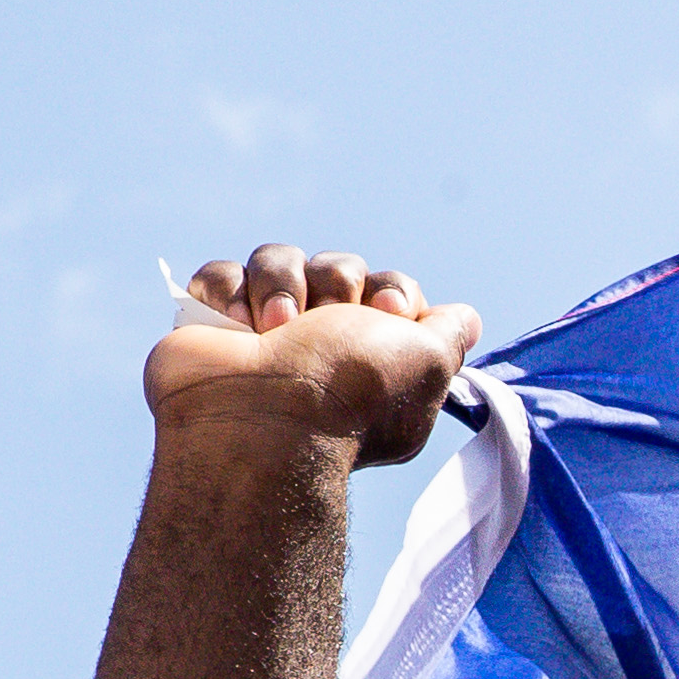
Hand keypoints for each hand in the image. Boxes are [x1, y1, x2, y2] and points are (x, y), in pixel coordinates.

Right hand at [146, 243, 481, 466]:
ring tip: (274, 327)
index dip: (393, 290)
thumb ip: (450, 335)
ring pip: (277, 260)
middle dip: (335, 281)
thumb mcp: (428, 364)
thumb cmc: (348, 390)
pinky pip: (221, 274)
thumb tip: (466, 319)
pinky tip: (237, 327)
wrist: (257, 418)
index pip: (392, 291)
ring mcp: (264, 334)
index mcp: (374, 358)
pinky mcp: (212, 325)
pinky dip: (227, 292)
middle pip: (337, 269)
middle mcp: (322, 347)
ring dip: (280, 284)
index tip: (389, 311)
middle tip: (327, 319)